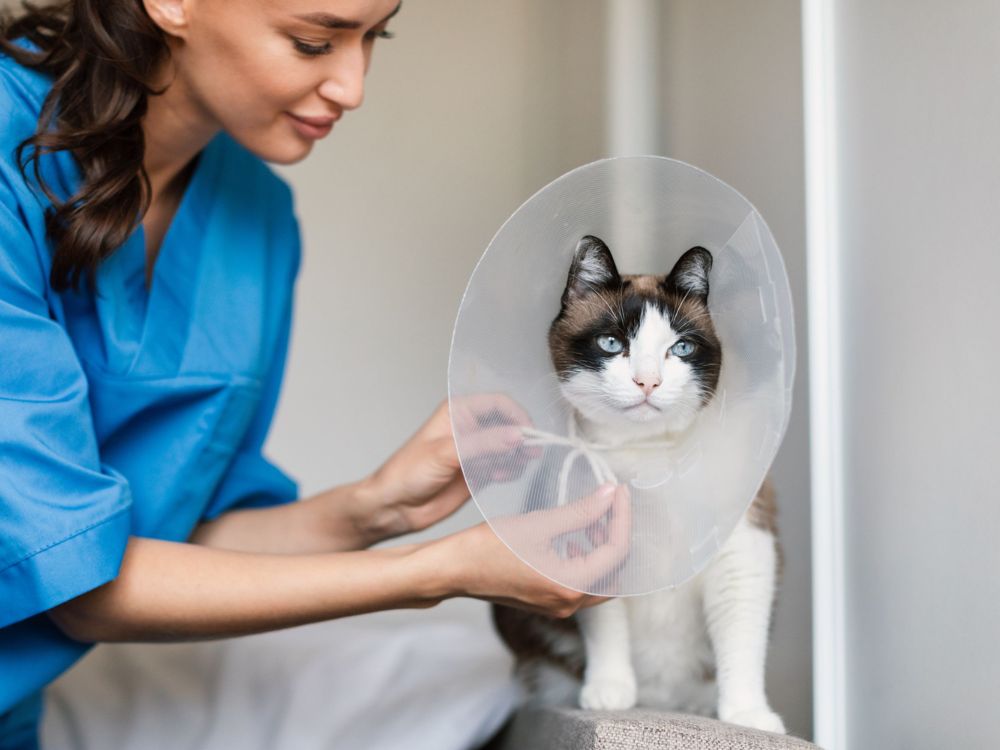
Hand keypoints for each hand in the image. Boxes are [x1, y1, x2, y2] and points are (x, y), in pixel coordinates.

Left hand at [361, 394, 536, 540]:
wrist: (393, 507)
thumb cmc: (406, 472)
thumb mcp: (446, 453)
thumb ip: (483, 444)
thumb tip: (516, 435)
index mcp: (458, 412)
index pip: (498, 403)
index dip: (517, 416)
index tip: (528, 434)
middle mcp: (469, 428)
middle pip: (509, 423)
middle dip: (522, 437)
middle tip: (529, 453)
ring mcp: (476, 451)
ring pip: (511, 446)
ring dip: (518, 456)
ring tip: (512, 467)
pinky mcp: (479, 472)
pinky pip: (506, 466)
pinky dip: (511, 470)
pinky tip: (501, 477)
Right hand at [429, 482, 632, 615]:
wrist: (454, 569)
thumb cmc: (488, 546)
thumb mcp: (539, 523)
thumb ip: (580, 511)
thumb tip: (610, 495)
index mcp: (570, 585)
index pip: (616, 552)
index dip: (622, 517)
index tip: (619, 491)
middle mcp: (568, 603)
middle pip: (616, 574)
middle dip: (617, 539)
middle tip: (610, 508)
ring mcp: (557, 606)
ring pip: (600, 582)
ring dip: (602, 552)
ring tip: (592, 522)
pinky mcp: (547, 602)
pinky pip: (580, 585)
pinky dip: (586, 562)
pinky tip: (571, 540)